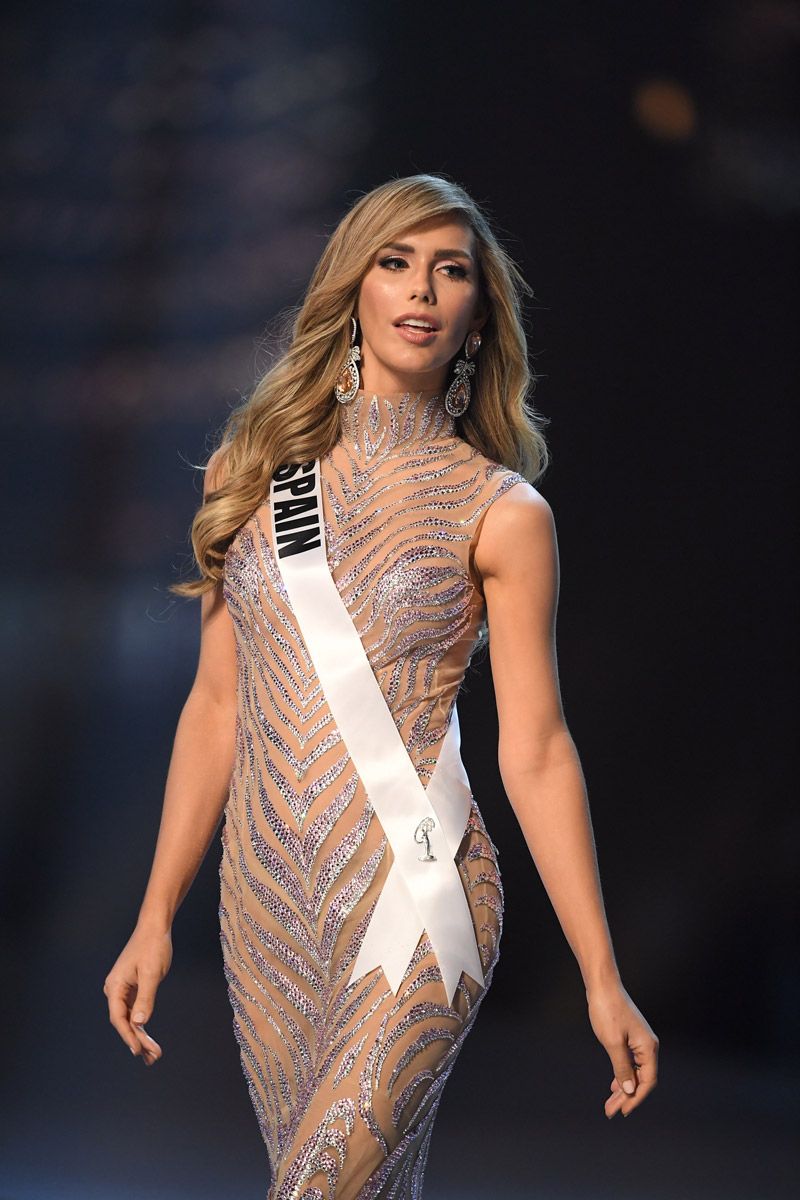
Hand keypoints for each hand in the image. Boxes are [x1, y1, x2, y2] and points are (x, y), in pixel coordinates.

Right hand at [103, 922, 171, 1065]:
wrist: (155, 927)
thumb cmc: (153, 946)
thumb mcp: (152, 973)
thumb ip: (146, 998)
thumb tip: (140, 1023)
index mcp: (115, 986)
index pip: (119, 1018)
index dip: (129, 1036)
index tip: (139, 1051)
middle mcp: (115, 990)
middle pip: (124, 1021)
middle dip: (138, 1040)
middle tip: (154, 1057)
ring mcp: (123, 990)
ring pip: (130, 1018)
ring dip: (141, 1036)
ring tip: (153, 1055)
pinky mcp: (132, 988)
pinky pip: (135, 1011)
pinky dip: (142, 1024)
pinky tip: (148, 1038)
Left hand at [586, 979, 658, 1118]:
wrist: (602, 986)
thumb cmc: (607, 1010)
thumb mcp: (612, 1043)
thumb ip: (622, 1068)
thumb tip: (630, 1091)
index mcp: (648, 1047)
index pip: (648, 1081)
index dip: (635, 1099)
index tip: (622, 1111)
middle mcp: (648, 1046)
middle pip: (641, 1079)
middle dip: (626, 1097)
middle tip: (610, 1111)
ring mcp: (639, 1042)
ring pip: (634, 1072)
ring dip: (622, 1088)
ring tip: (610, 1103)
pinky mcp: (630, 1038)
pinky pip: (629, 1063)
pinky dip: (622, 1075)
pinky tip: (613, 1085)